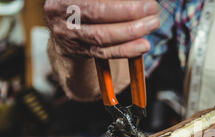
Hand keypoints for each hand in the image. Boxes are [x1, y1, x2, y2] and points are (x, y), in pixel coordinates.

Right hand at [45, 0, 159, 58]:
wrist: (65, 24)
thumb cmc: (87, 3)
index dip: (120, 0)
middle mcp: (60, 12)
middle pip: (97, 12)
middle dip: (128, 11)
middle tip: (152, 8)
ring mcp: (69, 34)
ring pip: (101, 36)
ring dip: (131, 31)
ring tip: (152, 24)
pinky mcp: (79, 51)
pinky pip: (105, 52)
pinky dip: (126, 50)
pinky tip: (143, 45)